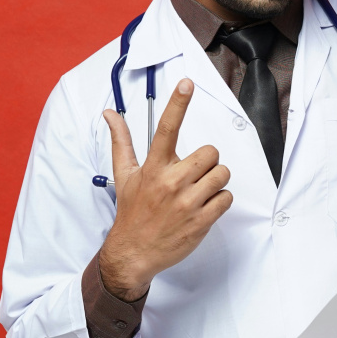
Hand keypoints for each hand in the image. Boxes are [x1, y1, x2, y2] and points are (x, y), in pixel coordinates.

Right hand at [97, 78, 232, 301]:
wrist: (133, 253)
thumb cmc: (132, 211)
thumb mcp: (124, 175)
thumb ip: (121, 141)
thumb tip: (110, 113)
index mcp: (153, 167)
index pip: (166, 128)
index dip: (177, 103)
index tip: (186, 83)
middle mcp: (171, 182)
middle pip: (211, 152)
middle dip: (207, 162)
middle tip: (194, 174)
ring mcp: (187, 202)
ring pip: (222, 174)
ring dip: (215, 181)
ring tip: (197, 192)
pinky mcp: (202, 221)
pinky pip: (226, 198)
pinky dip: (219, 201)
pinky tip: (202, 207)